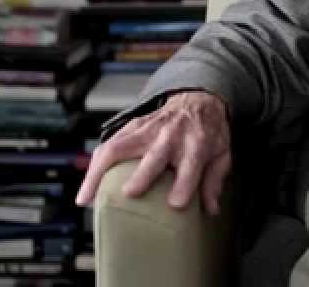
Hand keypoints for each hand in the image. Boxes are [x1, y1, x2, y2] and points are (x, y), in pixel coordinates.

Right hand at [75, 90, 232, 214]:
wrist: (197, 100)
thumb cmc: (207, 133)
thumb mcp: (222, 154)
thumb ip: (214, 180)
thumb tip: (210, 209)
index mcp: (197, 142)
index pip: (192, 164)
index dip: (185, 184)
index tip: (175, 204)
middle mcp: (170, 134)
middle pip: (154, 155)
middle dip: (142, 174)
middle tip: (130, 193)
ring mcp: (148, 129)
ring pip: (118, 147)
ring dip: (100, 171)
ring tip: (87, 197)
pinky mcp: (131, 127)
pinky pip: (108, 144)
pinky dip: (94, 165)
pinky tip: (87, 187)